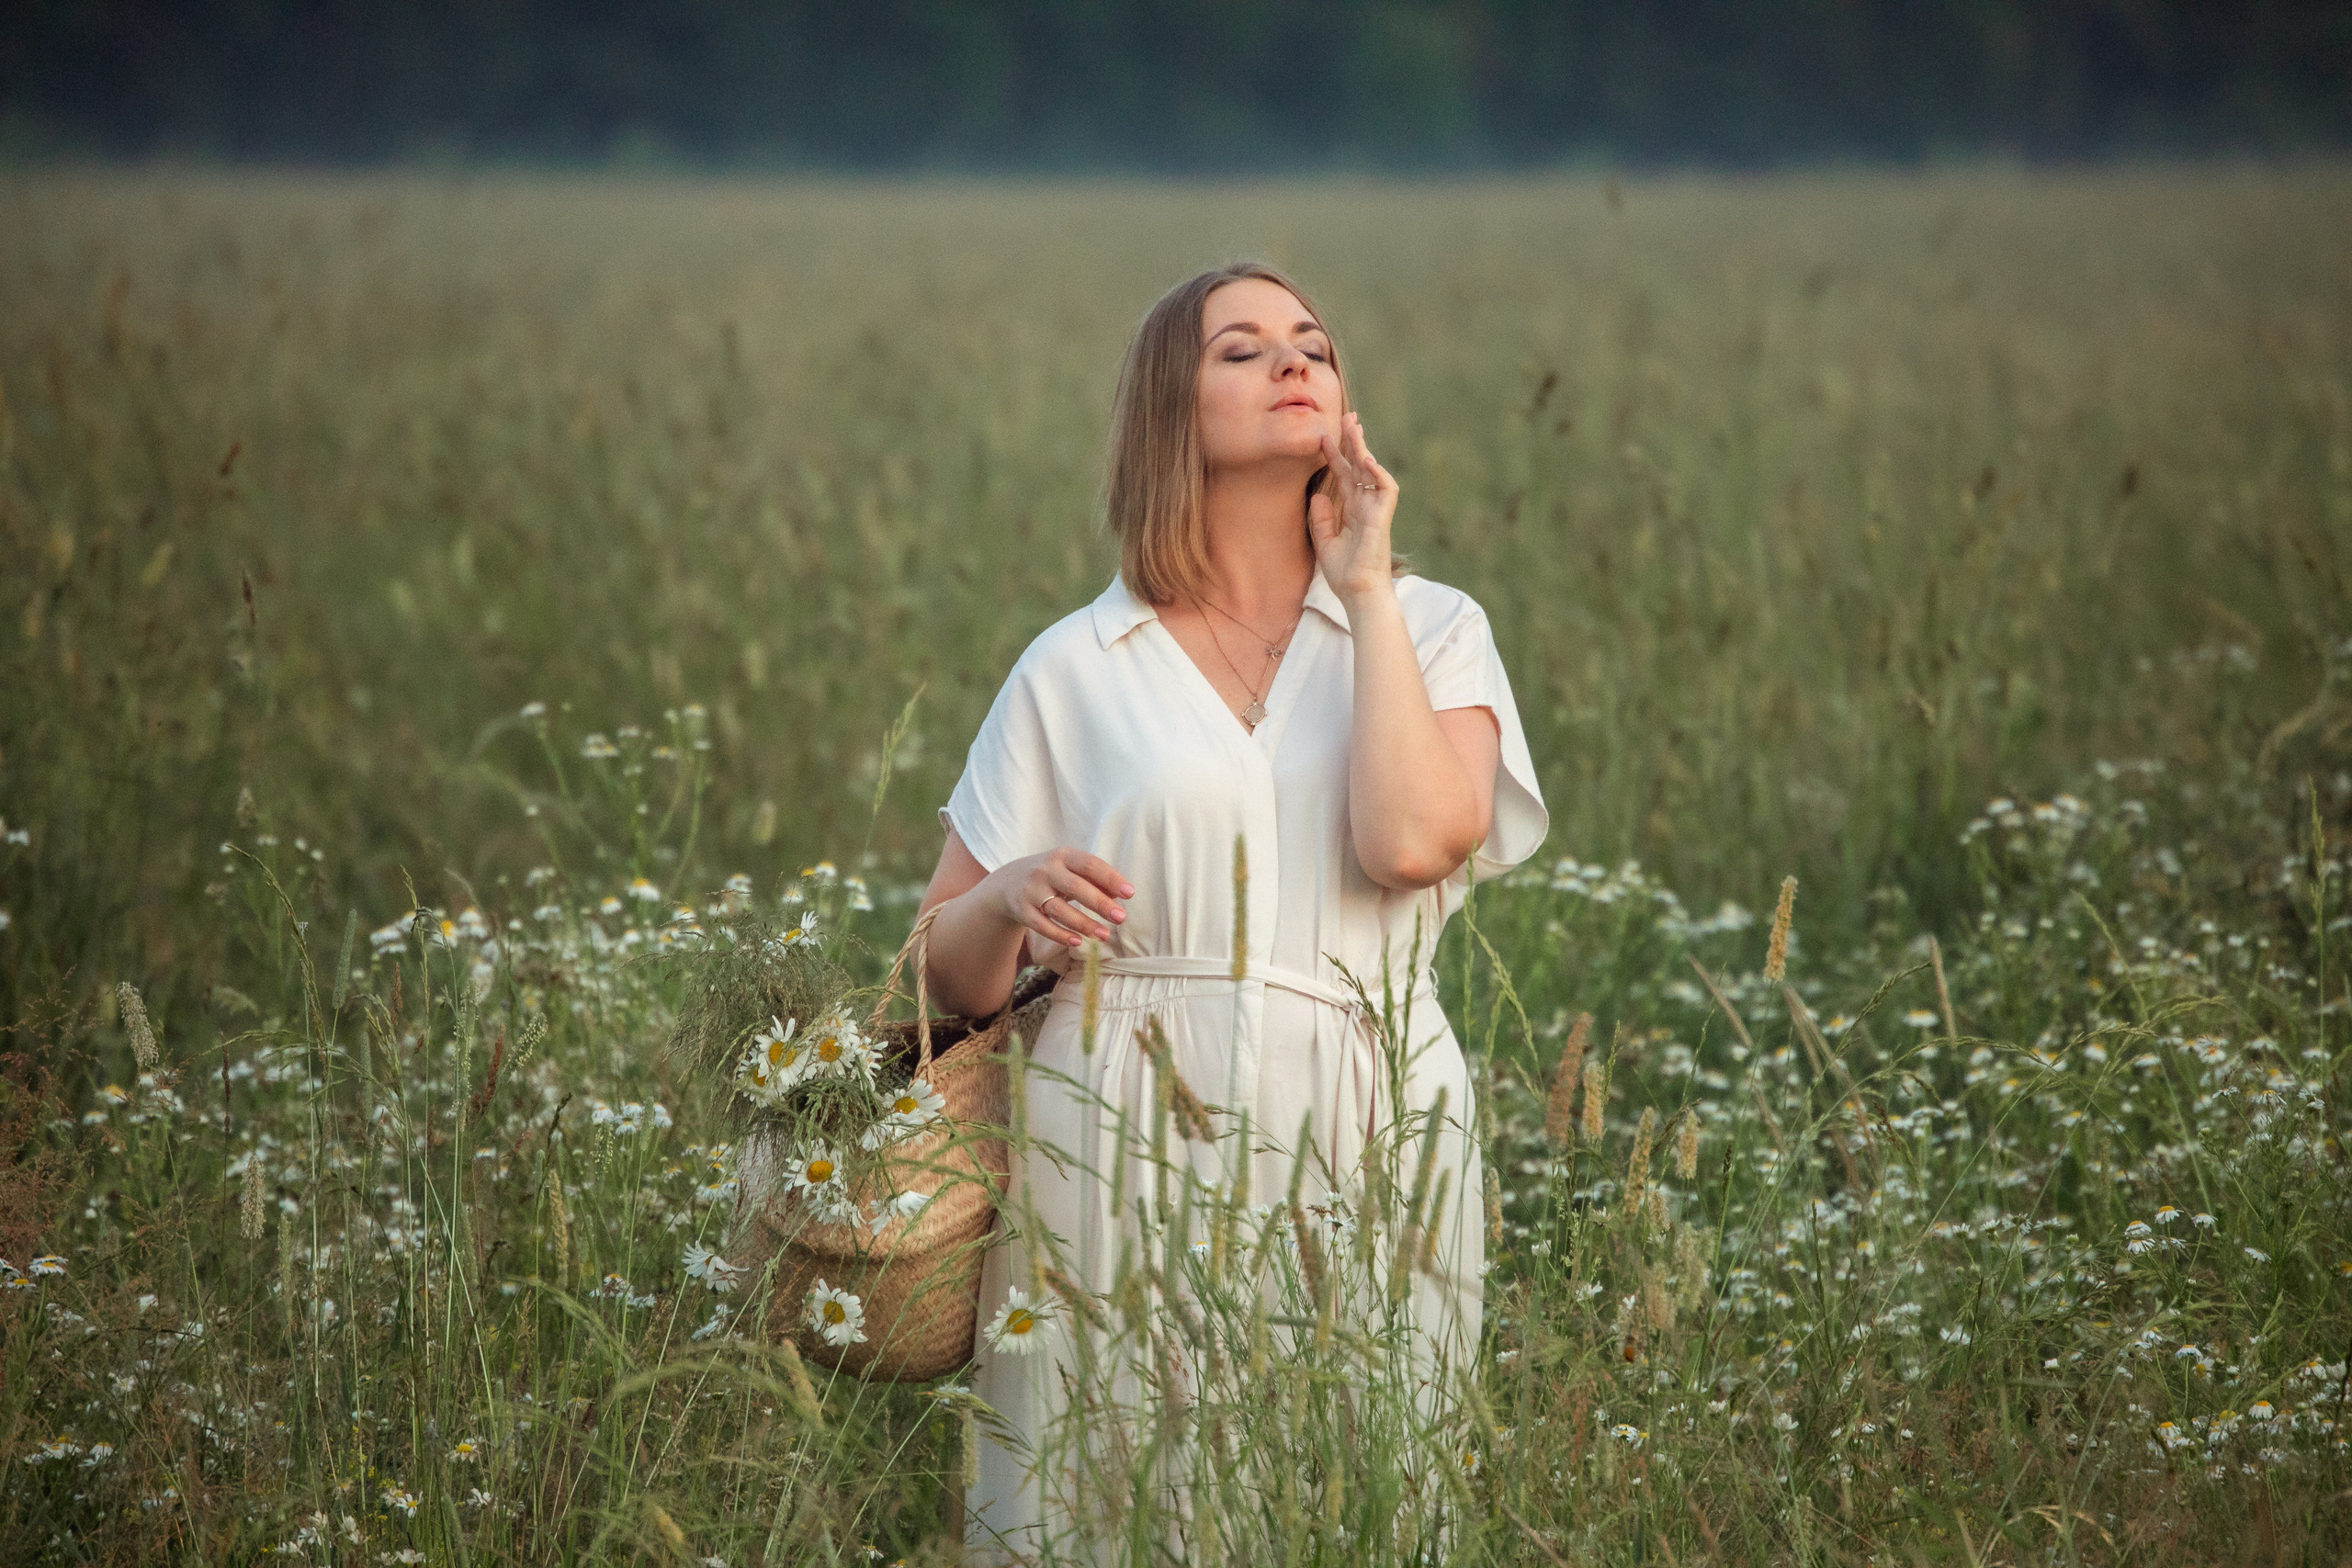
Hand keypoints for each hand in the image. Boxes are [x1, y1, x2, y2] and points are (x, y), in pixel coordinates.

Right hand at [986, 848, 1132, 948]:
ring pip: (1059, 910)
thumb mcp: (1069, 869)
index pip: (1089, 864)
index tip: (1129, 893)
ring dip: (1084, 924)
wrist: (1007, 883)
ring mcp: (1031, 890)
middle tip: (1121, 917)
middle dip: (1100, 904)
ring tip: (1104, 935)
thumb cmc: (1051, 876)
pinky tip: (1078, 941)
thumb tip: (1121, 894)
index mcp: (1062, 856)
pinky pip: (1043, 926)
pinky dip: (1061, 935)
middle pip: (1076, 888)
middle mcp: (1045, 870)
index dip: (1110, 878)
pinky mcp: (1022, 910)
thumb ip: (1094, 879)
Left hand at [1308, 410, 1397, 604]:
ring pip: (1372, 472)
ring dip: (1364, 449)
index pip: (1344, 475)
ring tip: (1354, 427)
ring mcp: (1376, 510)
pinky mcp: (1383, 518)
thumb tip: (1316, 494)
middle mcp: (1365, 506)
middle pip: (1360, 466)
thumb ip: (1321, 518)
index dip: (1335, 455)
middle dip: (1354, 441)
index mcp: (1353, 510)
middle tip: (1348, 416)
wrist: (1358, 593)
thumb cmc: (1345, 573)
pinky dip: (1379, 474)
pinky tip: (1368, 460)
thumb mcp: (1325, 541)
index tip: (1322, 436)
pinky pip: (1386, 490)